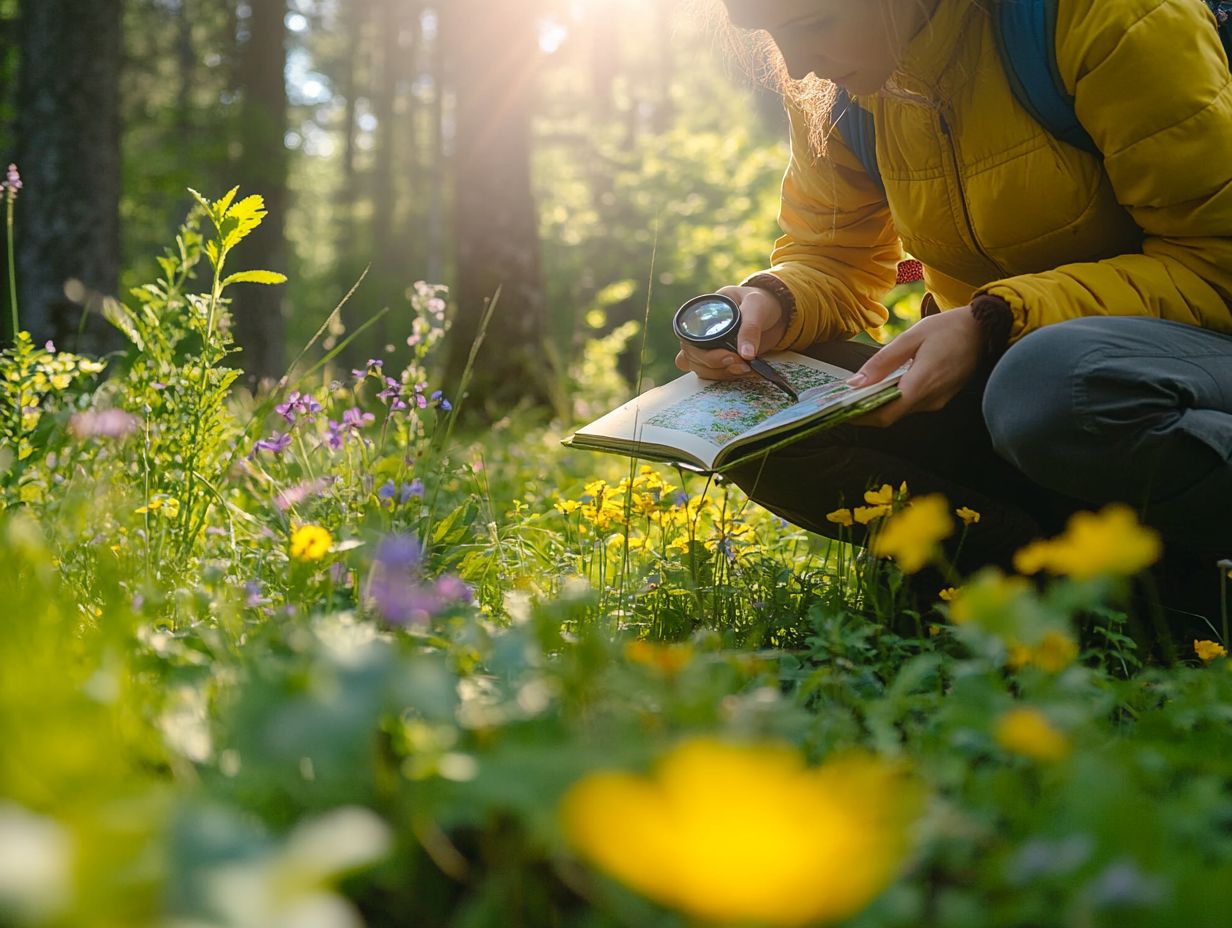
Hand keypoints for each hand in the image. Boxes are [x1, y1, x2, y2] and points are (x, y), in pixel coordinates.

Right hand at [674, 285, 787, 380]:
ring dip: (720, 373)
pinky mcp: (719, 360)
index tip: (729, 356)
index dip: (702, 351)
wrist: (776, 314)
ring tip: (745, 368)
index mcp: (701, 314)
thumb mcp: (756, 307)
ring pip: (699, 368)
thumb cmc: (761, 302)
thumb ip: (750, 329)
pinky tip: (740, 372)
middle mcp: (700, 333)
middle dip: (714, 364)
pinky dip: (723, 377)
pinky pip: (710, 374)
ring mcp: (708, 348)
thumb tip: (746, 355)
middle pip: (691, 356)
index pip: (688, 337)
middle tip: (740, 364)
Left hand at [846, 305, 981, 426]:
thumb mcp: (911, 337)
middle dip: (866, 409)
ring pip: (901, 410)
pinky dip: (895, 398)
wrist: (985, 328)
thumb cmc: (948, 328)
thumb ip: (882, 361)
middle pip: (891, 415)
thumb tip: (855, 382)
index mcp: (922, 383)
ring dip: (880, 403)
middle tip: (844, 399)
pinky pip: (913, 403)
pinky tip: (885, 384)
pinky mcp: (941, 397)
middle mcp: (931, 398)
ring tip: (860, 390)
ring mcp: (938, 401)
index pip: (885, 414)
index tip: (841, 409)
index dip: (861, 415)